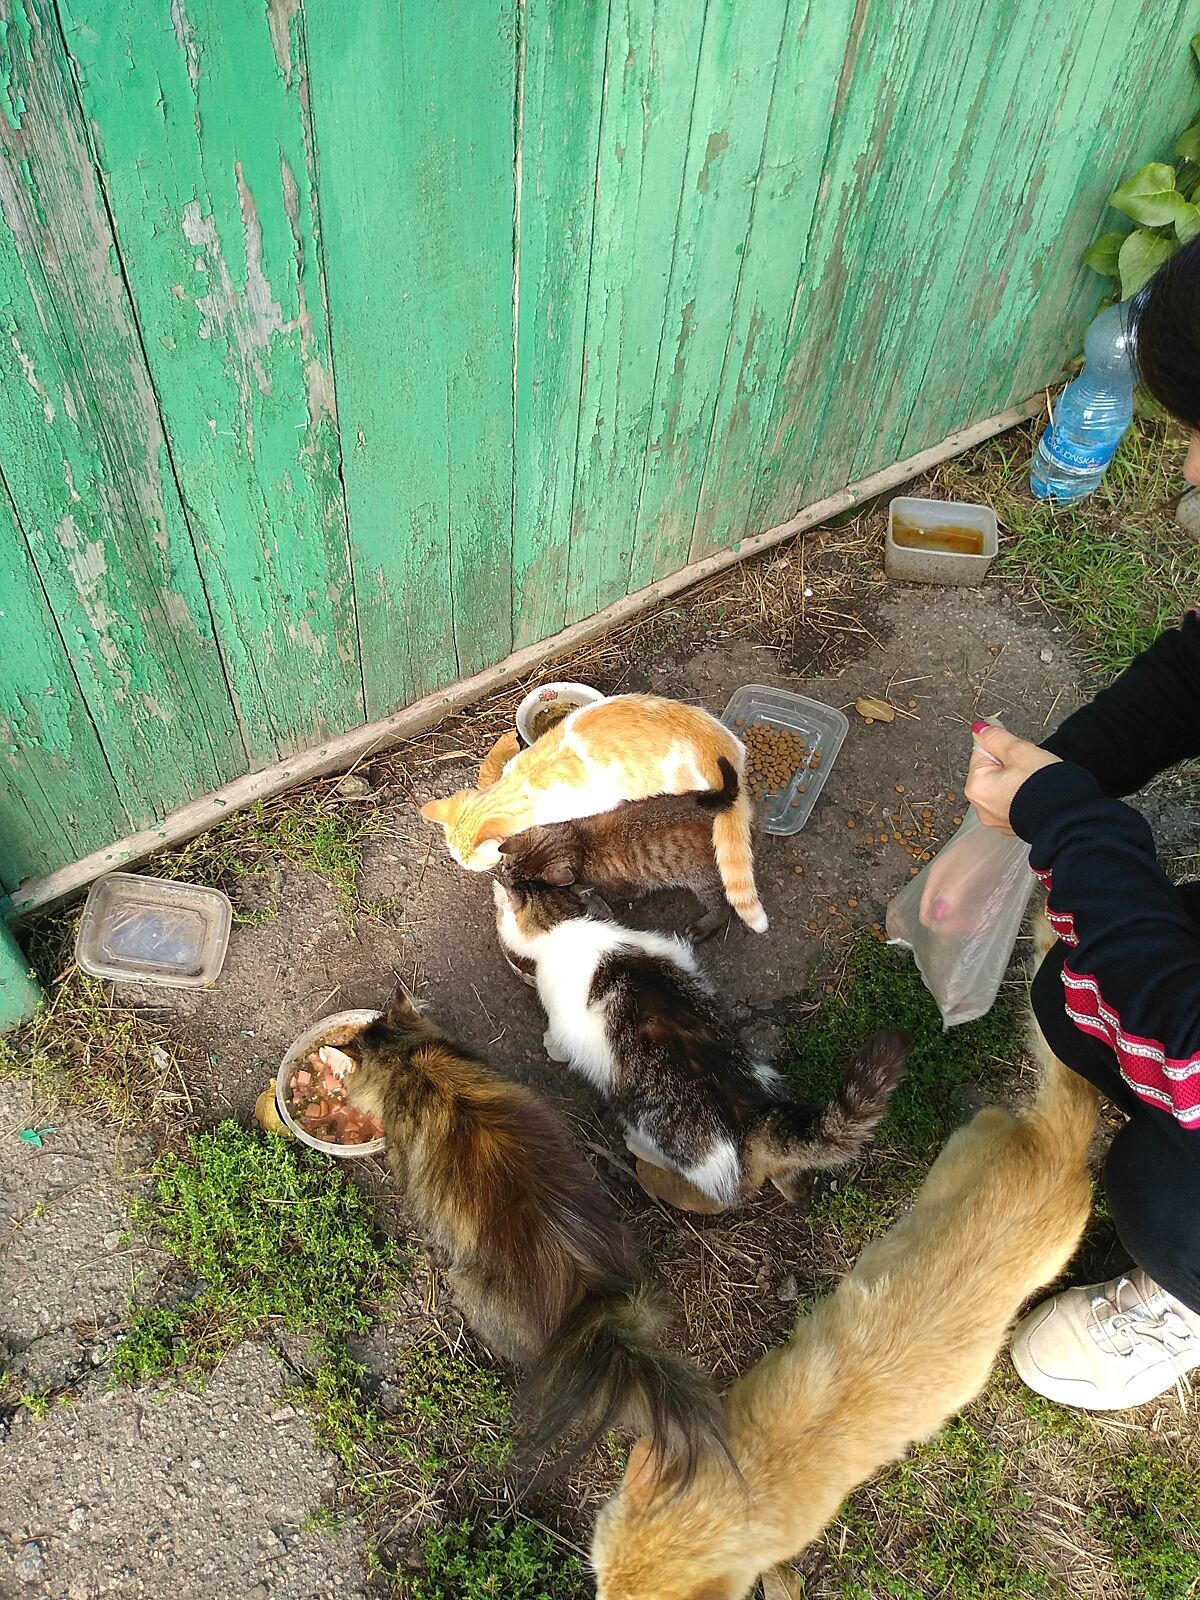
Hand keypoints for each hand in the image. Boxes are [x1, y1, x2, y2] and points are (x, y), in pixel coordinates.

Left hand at [964, 720, 1059, 834]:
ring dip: (1017, 779)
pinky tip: (1036, 794)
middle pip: (991, 770)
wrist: (1069, 815)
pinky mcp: (1011, 825)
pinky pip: (1012, 801)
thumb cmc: (1044, 786)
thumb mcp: (1019, 751)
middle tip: (1029, 767)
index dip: (1003, 746)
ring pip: (1003, 786)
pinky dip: (1022, 795)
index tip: (1017, 750)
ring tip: (1034, 780)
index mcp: (976, 787)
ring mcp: (996, 818)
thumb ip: (996, 737)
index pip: (982, 751)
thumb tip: (980, 728)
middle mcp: (981, 807)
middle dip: (1010, 764)